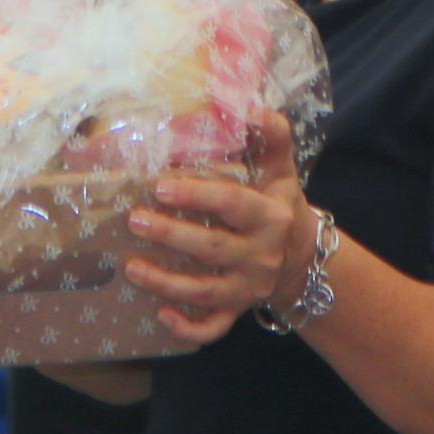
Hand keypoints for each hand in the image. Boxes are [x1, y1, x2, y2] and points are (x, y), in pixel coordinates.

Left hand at [127, 117, 310, 347]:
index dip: (198, 196)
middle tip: (134, 219)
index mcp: (271, 217)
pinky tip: (161, 315)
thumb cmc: (279, 203)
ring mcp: (249, 287)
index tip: (161, 186)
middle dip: (171, 236)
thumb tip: (250, 105)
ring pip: (206, 292)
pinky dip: (188, 328)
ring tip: (130, 267)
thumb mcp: (282, 170)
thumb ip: (271, 136)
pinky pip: (213, 327)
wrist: (302, 256)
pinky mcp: (238, 310)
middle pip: (212, 249)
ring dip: (166, 282)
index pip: (233, 205)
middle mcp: (262, 256)